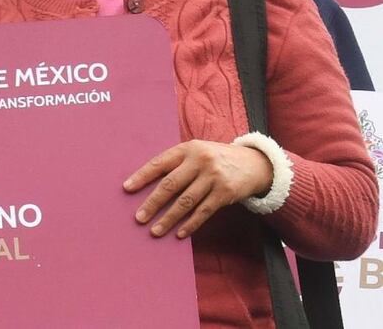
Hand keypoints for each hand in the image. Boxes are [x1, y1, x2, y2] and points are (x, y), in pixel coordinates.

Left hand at [122, 139, 272, 238]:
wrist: (255, 163)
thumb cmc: (216, 158)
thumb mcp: (197, 152)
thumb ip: (176, 164)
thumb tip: (147, 183)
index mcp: (187, 149)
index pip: (159, 163)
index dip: (142, 176)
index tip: (126, 189)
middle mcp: (200, 161)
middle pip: (170, 185)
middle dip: (152, 203)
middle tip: (138, 218)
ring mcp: (213, 177)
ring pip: (185, 202)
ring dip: (168, 218)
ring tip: (154, 231)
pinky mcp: (225, 193)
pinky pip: (203, 211)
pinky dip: (190, 224)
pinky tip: (179, 233)